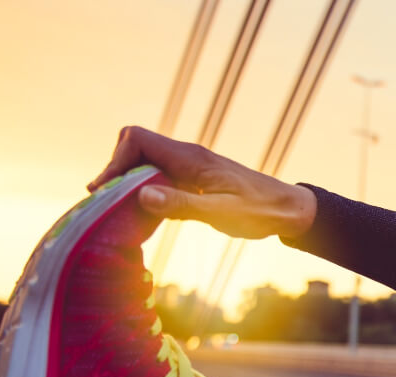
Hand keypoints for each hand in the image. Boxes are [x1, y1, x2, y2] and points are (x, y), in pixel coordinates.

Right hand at [87, 126, 315, 240]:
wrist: (289, 210)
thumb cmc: (260, 211)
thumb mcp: (222, 213)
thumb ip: (182, 204)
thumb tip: (141, 195)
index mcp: (190, 158)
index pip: (136, 138)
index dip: (116, 160)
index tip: (107, 191)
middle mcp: (186, 157)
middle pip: (135, 149)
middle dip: (116, 172)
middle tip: (106, 204)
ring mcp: (190, 168)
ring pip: (146, 165)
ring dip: (129, 184)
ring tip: (117, 213)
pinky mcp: (195, 181)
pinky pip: (160, 179)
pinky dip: (146, 193)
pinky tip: (145, 217)